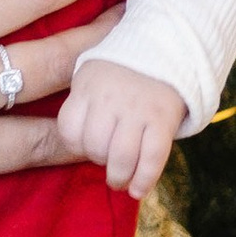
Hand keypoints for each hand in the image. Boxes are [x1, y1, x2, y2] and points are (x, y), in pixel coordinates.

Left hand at [56, 55, 184, 199]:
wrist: (166, 45)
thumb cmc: (122, 66)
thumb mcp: (92, 73)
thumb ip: (83, 103)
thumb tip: (78, 144)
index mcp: (87, 86)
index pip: (69, 129)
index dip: (76, 145)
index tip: (86, 146)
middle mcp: (110, 99)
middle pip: (95, 146)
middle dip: (99, 160)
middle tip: (107, 160)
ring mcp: (138, 110)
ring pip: (122, 157)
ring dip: (119, 176)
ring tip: (120, 180)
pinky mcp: (163, 120)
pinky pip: (152, 158)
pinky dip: (144, 180)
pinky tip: (138, 191)